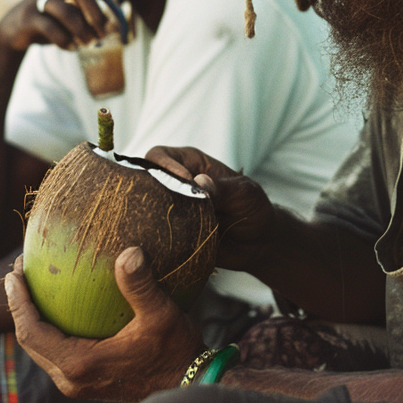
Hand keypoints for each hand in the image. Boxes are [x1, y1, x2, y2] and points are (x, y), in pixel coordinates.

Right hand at [0, 0, 116, 54]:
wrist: (14, 30)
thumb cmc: (50, 20)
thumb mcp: (69, 11)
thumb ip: (87, 12)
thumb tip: (115, 24)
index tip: (113, 0)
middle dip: (97, 13)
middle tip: (105, 31)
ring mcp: (37, 1)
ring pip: (64, 10)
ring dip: (82, 29)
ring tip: (89, 43)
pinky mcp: (28, 18)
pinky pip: (49, 27)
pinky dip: (65, 40)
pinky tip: (73, 48)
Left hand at [5, 249, 202, 402]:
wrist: (189, 383)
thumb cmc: (175, 350)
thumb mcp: (160, 314)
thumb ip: (140, 285)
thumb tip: (129, 251)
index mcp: (80, 364)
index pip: (32, 332)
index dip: (18, 302)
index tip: (14, 273)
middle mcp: (71, 378)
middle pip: (30, 341)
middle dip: (20, 306)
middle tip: (20, 271)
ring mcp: (77, 382)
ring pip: (41, 349)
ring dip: (33, 317)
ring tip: (34, 284)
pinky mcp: (86, 380)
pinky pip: (55, 352)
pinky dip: (50, 327)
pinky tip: (60, 304)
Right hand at [145, 146, 277, 271]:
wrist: (258, 243)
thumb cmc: (253, 208)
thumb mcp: (243, 193)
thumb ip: (222, 188)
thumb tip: (199, 183)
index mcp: (189, 164)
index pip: (158, 156)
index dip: (164, 166)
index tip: (184, 182)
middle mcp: (174, 184)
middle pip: (144, 181)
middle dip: (150, 193)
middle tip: (169, 208)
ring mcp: (171, 210)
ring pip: (146, 209)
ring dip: (153, 218)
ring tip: (169, 229)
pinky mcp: (171, 234)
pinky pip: (154, 235)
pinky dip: (157, 239)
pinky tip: (166, 247)